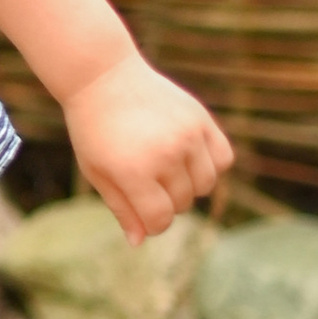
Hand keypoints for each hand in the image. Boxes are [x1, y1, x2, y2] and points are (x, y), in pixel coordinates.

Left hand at [63, 52, 232, 240]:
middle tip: (145, 177)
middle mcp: (165, 154)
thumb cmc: (94, 128)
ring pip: (206, 185)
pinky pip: (223, 158)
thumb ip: (121, 208)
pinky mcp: (201, 118)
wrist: (103, 76)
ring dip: (189, 185)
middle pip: (183, 203)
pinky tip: (188, 156)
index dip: (152, 224)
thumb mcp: (97, 171)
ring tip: (165, 166)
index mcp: (134, 171)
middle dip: (165, 200)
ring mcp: (187, 134)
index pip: (160, 220)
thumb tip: (139, 242)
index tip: (142, 211)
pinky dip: (211, 164)